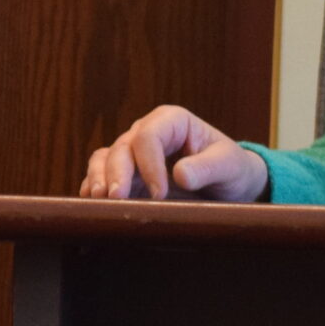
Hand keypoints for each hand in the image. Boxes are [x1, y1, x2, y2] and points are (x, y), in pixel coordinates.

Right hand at [82, 105, 269, 201]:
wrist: (228, 184)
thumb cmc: (230, 168)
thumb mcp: (229, 166)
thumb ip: (208, 168)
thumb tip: (180, 174)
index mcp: (172, 121)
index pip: (149, 136)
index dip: (149, 164)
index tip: (160, 193)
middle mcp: (148, 133)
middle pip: (123, 147)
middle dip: (117, 173)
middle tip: (118, 199)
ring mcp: (134, 154)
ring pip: (106, 158)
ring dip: (99, 178)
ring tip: (99, 199)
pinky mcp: (127, 175)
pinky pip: (101, 175)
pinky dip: (94, 186)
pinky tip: (93, 204)